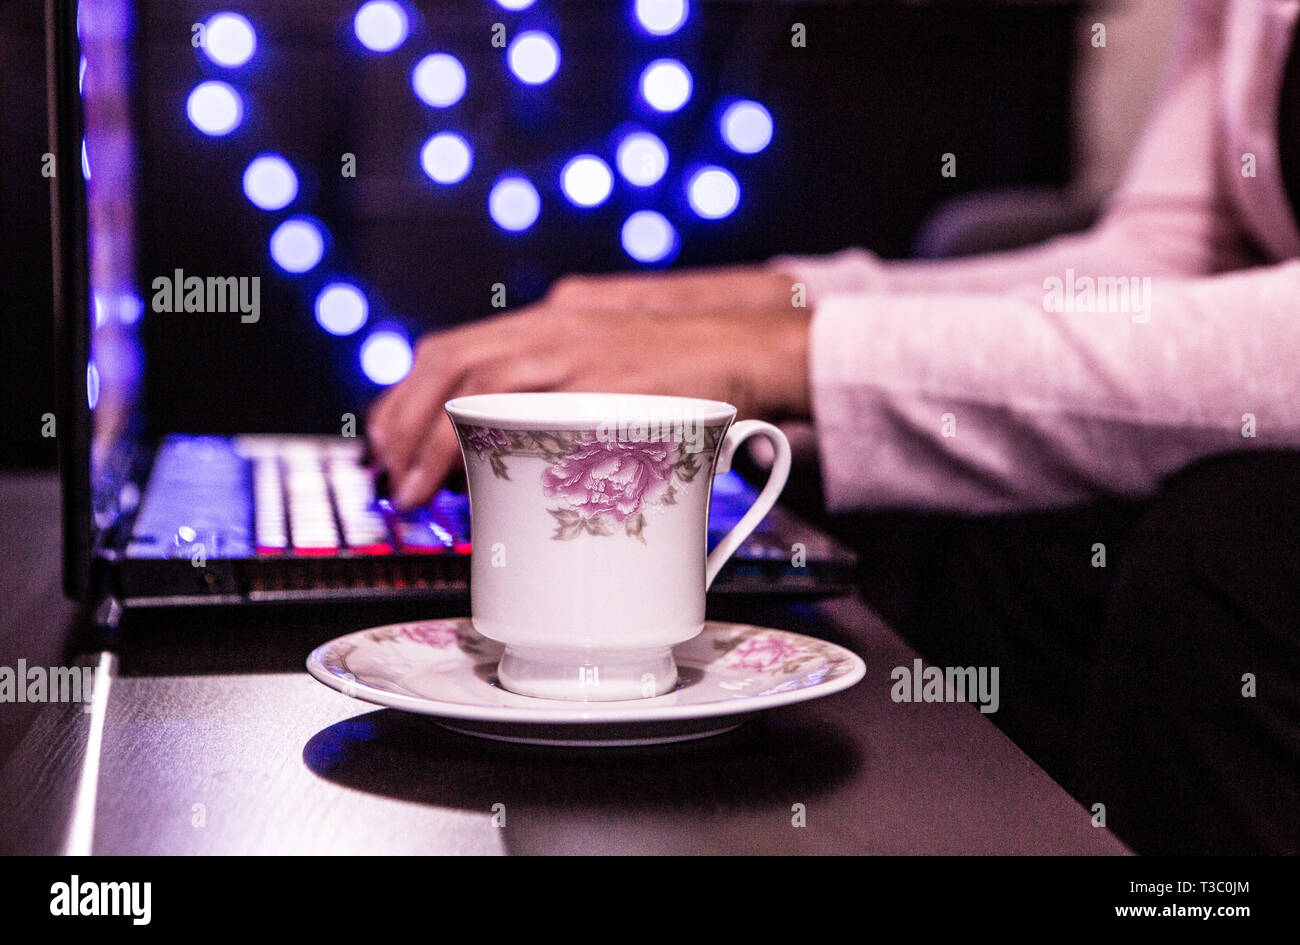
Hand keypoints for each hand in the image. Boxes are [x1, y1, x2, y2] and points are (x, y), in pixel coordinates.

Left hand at [366, 266, 808, 508]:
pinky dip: (499, 446)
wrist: (754, 349)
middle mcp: (557, 327)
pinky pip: (543, 415)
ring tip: (413, 487)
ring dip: (433, 438)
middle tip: (387, 473)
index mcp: (550, 322)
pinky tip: (482, 478)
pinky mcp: (614, 386)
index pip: (454, 348)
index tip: (385, 439)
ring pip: (481, 383)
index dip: (406, 395)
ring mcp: (584, 354)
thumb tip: (500, 445)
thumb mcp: (607, 368)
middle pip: (451, 362)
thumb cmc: (684, 370)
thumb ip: (557, 390)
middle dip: (402, 420)